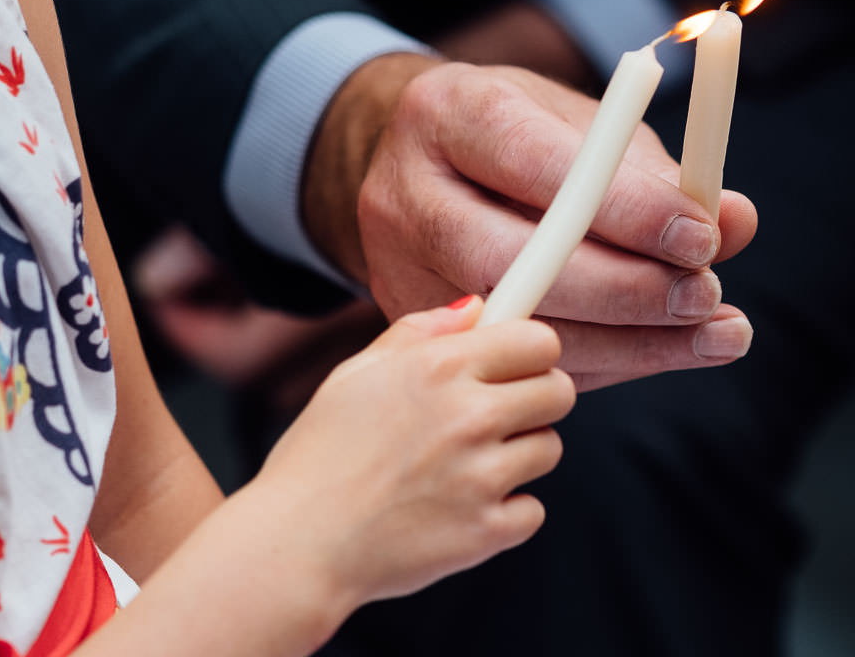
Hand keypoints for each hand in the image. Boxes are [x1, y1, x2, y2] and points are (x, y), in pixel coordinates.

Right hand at [250, 298, 574, 605]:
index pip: (539, 340)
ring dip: (519, 455)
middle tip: (499, 414)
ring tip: (466, 465)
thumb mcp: (356, 374)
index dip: (533, 350)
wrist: (295, 545)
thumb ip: (420, 331)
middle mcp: (467, 416)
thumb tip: (475, 308)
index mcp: (437, 367)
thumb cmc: (318, 456)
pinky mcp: (485, 532)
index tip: (521, 363)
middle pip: (559, 391)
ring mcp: (480, 477)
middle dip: (536, 398)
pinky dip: (505, 513)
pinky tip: (460, 508)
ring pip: (549, 449)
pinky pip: (532, 511)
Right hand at [303, 53, 757, 392]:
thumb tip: (737, 220)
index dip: (625, 207)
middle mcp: (406, 194)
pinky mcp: (411, 329)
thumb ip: (655, 171)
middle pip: (511, 259)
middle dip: (624, 290)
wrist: (409, 168)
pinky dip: (600, 362)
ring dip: (629, 343)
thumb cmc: (515, 136)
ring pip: (516, 326)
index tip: (703, 238)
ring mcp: (396, 269)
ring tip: (715, 336)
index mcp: (447, 114)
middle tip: (706, 299)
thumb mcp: (578, 123)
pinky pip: (514, 363)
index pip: (534, 163)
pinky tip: (659, 350)